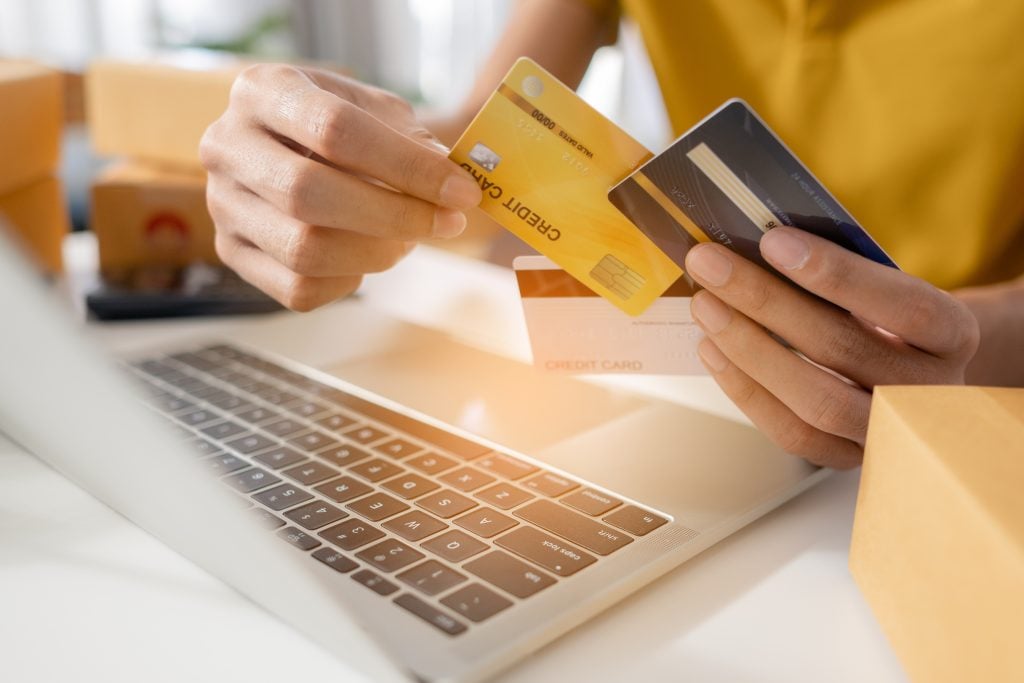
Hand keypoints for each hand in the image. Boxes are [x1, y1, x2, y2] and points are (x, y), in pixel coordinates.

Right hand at [200, 64, 481, 310]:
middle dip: (393, 215)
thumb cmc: (349, 129)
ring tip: (408, 239)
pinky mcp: (232, 254)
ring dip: (375, 252)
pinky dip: (349, 280)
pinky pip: (298, 288)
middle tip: (447, 223)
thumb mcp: (379, 113)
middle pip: (309, 194)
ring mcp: (222, 204)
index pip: (336, 129)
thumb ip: (412, 143)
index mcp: (262, 90)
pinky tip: (366, 256)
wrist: (304, 149)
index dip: (407, 166)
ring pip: (303, 249)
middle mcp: (226, 144)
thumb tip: (449, 187)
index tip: (462, 193)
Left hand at [685, 227, 979, 467]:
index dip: (837, 275)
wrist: (912, 372)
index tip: (773, 241)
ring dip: (748, 349)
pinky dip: (746, 390)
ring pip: (816, 401)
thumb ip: (840, 268)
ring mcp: (888, 431)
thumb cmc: (886, 316)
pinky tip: (713, 349)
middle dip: (765, 301)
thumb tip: (760, 241)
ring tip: (705, 305)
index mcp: (951, 334)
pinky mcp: (848, 458)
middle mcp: (929, 390)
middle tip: (710, 263)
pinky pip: (793, 434)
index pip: (903, 306)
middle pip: (843, 350)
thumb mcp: (883, 286)